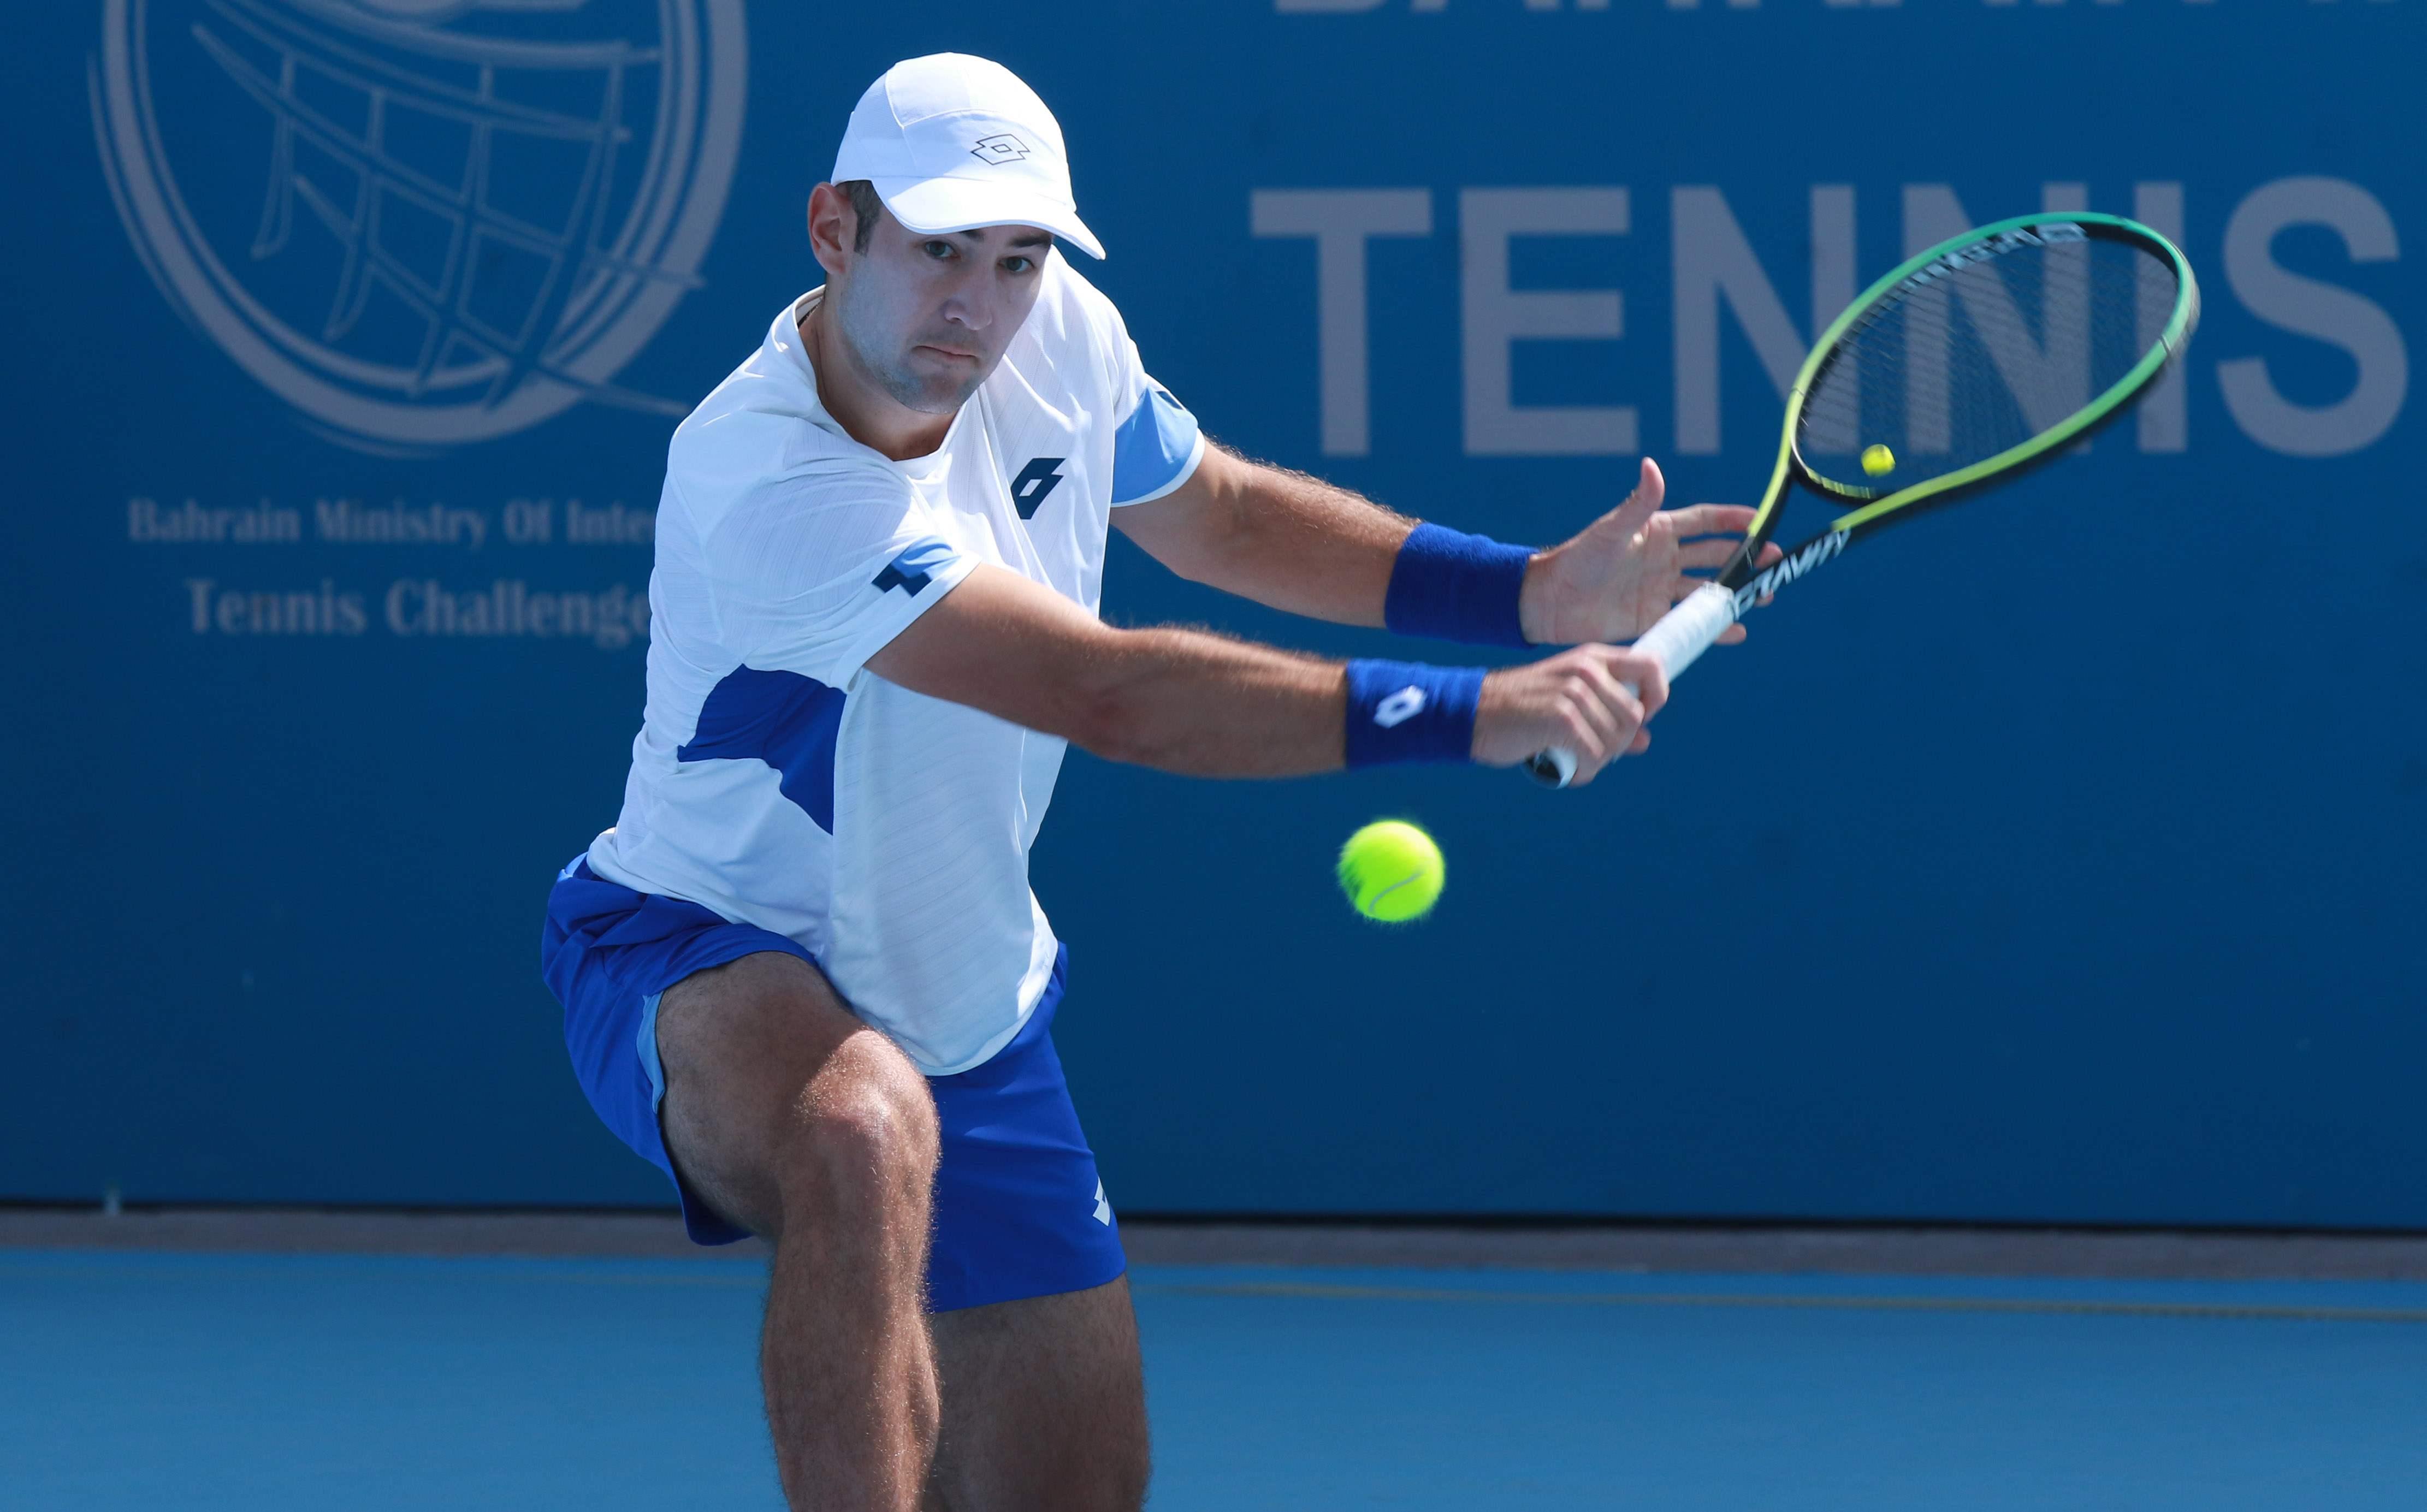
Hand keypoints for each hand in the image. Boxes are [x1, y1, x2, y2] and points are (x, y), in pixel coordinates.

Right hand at [1472, 644, 1669, 785]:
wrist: (1472, 712)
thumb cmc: (1520, 708)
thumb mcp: (1566, 697)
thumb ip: (1606, 712)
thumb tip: (1644, 740)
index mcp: (1592, 658)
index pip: (1650, 667)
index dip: (1656, 698)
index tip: (1641, 720)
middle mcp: (1586, 670)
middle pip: (1634, 717)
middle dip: (1619, 744)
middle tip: (1592, 751)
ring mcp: (1573, 692)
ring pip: (1616, 741)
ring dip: (1598, 761)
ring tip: (1575, 761)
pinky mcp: (1561, 718)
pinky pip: (1594, 756)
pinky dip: (1584, 772)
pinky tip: (1565, 769)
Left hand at [1517, 458, 1779, 645]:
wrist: (1551, 600)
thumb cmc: (1578, 558)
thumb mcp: (1611, 530)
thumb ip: (1638, 503)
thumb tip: (1652, 466)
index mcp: (1658, 530)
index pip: (1704, 521)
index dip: (1732, 519)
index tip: (1760, 520)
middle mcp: (1664, 558)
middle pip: (1715, 555)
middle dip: (1746, 558)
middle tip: (1776, 562)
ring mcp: (1660, 588)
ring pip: (1708, 589)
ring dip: (1736, 592)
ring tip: (1766, 596)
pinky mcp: (1653, 617)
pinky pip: (1690, 621)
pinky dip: (1714, 627)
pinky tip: (1736, 630)